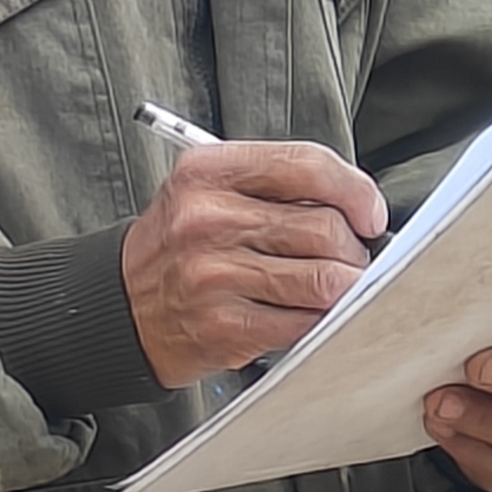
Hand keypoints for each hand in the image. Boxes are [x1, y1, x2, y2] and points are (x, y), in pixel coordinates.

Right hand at [122, 140, 386, 384]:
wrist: (120, 307)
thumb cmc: (180, 246)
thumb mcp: (211, 191)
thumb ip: (277, 187)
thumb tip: (357, 207)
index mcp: (209, 171)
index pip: (307, 165)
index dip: (355, 190)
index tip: (370, 213)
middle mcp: (207, 219)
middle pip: (323, 227)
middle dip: (353, 247)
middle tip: (350, 258)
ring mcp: (213, 275)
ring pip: (322, 279)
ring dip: (345, 287)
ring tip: (335, 286)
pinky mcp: (222, 327)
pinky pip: (303, 323)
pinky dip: (321, 321)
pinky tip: (310, 314)